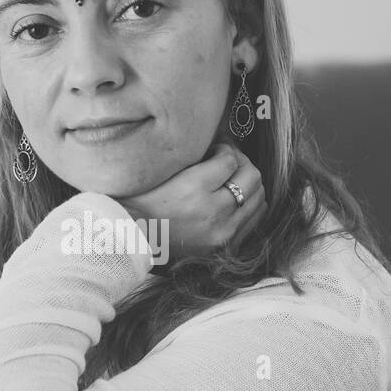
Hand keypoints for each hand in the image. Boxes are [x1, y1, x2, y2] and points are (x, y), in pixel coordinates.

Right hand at [114, 142, 267, 264]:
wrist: (131, 239)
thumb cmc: (142, 201)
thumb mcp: (162, 171)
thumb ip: (194, 157)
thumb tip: (222, 144)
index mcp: (194, 188)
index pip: (230, 159)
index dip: (224, 149)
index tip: (215, 150)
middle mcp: (213, 211)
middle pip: (252, 176)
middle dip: (241, 163)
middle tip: (227, 162)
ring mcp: (223, 232)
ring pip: (259, 197)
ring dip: (248, 184)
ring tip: (231, 181)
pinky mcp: (226, 246)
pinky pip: (255, 219)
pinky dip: (249, 206)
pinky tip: (233, 201)